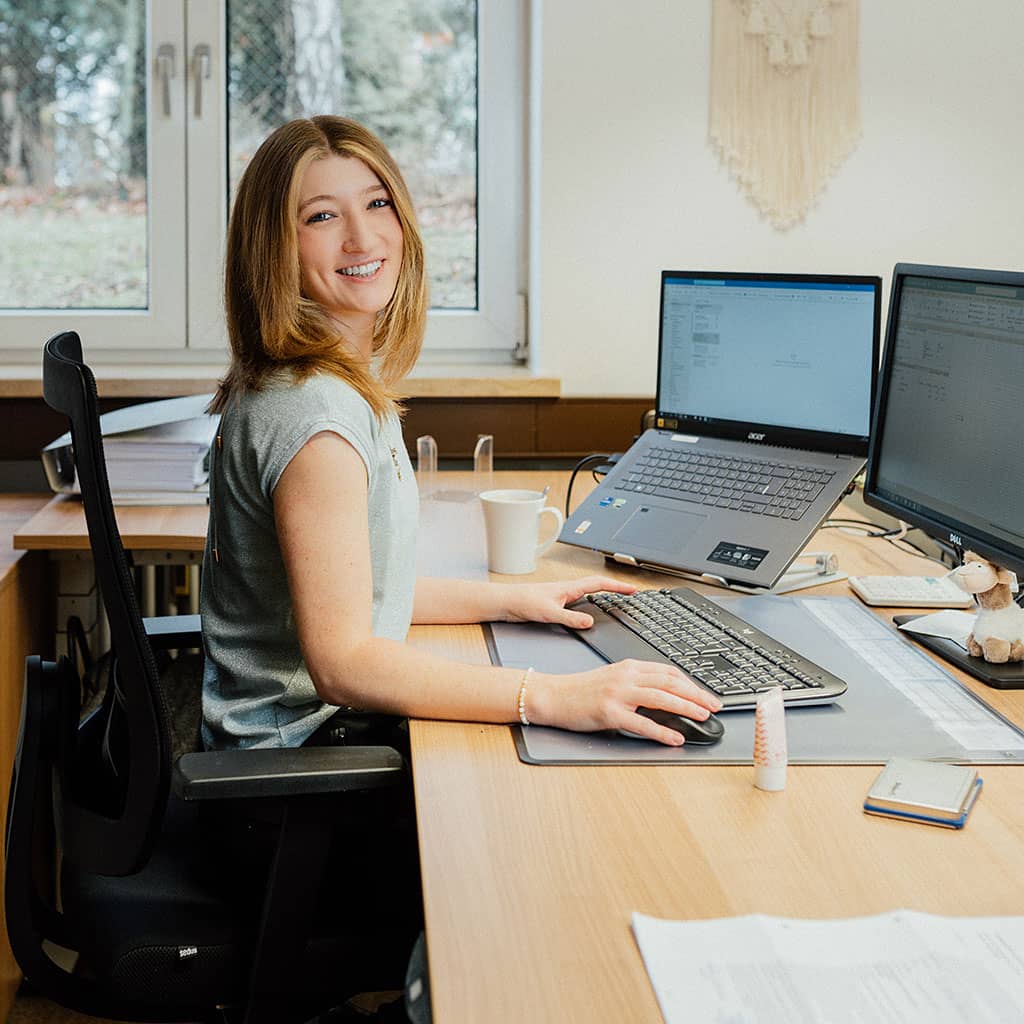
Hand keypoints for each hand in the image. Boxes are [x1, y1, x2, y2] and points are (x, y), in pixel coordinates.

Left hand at [499, 575, 637, 627]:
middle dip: (615, 588)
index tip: (632, 589)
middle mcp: (567, 589)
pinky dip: (590, 602)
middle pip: (597, 585)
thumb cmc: (523, 602)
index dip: (617, 587)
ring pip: (588, 592)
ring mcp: (561, 595)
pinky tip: (590, 610)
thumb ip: (571, 619)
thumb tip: (590, 623)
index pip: (599, 584)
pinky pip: (579, 600)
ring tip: (617, 598)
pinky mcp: (555, 602)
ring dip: (603, 593)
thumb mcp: (550, 613)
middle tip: (630, 593)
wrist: (505, 601)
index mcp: (569, 588)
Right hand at [528, 660, 722, 746]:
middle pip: (670, 682)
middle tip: (715, 706)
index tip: (705, 694)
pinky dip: (662, 731)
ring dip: (686, 707)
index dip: (691, 683)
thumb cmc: (582, 690)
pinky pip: (642, 723)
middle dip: (697, 694)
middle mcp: (626, 677)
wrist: (554, 695)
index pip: (668, 671)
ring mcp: (618, 694)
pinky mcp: (609, 713)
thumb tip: (666, 696)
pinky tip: (675, 737)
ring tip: (703, 717)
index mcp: (629, 667)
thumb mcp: (613, 678)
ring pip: (661, 698)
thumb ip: (638, 683)